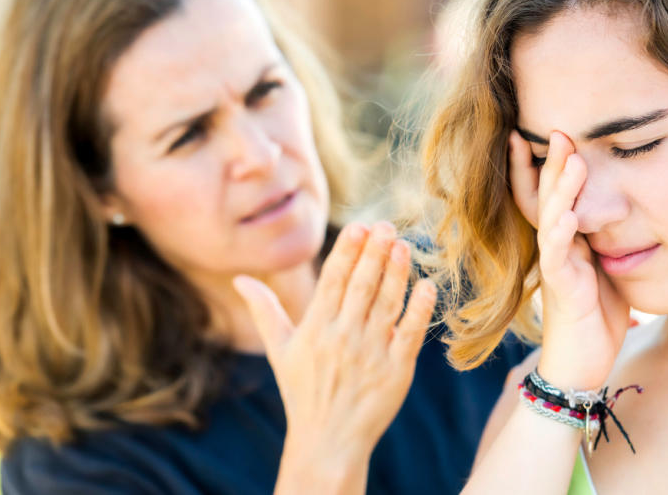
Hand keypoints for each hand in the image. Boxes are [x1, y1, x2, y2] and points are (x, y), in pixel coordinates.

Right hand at [234, 222, 435, 476]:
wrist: (327, 442)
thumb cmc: (303, 392)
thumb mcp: (279, 351)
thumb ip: (264, 311)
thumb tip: (239, 280)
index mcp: (316, 328)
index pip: (333, 280)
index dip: (347, 251)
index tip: (359, 226)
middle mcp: (343, 337)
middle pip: (362, 286)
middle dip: (373, 252)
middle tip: (385, 225)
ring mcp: (371, 354)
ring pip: (386, 304)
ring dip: (396, 273)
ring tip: (403, 245)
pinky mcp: (396, 371)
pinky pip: (409, 334)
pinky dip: (419, 310)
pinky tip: (427, 286)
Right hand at [508, 130, 628, 390]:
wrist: (581, 365)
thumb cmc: (595, 317)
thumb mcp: (607, 268)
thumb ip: (609, 240)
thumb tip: (633, 213)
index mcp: (564, 241)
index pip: (548, 195)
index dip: (544, 166)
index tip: (546, 132)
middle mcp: (554, 248)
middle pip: (546, 197)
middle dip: (552, 163)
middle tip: (559, 130)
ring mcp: (555, 266)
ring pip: (551, 219)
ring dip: (561, 188)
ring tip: (572, 158)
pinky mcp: (561, 288)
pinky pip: (558, 256)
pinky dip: (561, 233)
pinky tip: (569, 215)